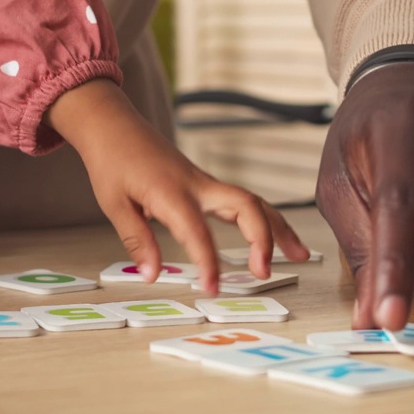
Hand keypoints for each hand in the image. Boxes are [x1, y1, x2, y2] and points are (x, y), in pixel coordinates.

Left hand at [45, 80, 308, 294]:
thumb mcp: (115, 204)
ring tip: (301, 255)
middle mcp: (197, 185)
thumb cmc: (112, 160)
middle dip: (264, 239)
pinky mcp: (205, 185)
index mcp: (172, 192)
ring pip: (253, 202)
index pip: (198, 232)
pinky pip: (242, 201)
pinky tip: (274, 237)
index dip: (209, 263)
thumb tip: (152, 275)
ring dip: (278, 228)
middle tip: (265, 273)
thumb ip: (137, 240)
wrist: (113, 124)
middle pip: (246, 206)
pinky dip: (263, 219)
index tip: (213, 289)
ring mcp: (205, 183)